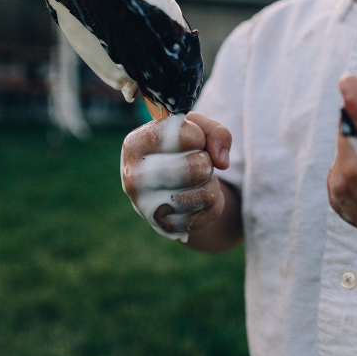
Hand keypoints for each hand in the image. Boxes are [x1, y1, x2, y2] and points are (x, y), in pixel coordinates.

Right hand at [121, 112, 231, 240]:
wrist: (172, 184)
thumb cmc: (182, 149)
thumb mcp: (198, 128)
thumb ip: (217, 132)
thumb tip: (222, 162)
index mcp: (135, 144)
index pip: (184, 136)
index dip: (199, 137)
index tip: (191, 140)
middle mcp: (135, 177)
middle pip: (198, 168)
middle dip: (207, 163)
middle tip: (198, 162)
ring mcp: (148, 207)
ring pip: (206, 194)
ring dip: (211, 183)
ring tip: (197, 179)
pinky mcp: (166, 227)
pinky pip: (210, 213)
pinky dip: (213, 203)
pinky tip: (196, 196)